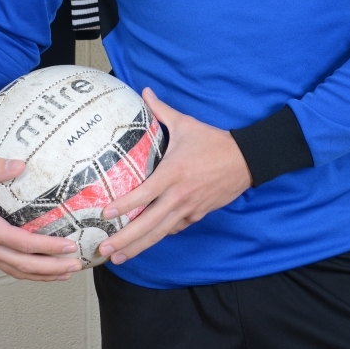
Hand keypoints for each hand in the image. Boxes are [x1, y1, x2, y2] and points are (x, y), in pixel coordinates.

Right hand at [0, 159, 81, 280]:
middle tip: (76, 265)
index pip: (22, 243)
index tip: (68, 246)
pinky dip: (28, 272)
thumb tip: (21, 165)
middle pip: (23, 265)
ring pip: (16, 271)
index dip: (46, 247)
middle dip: (52, 268)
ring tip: (66, 273)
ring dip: (43, 275)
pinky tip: (43, 271)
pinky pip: (9, 267)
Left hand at [98, 87, 251, 264]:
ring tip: (118, 258)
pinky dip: (160, 235)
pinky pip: (175, 228)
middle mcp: (179, 195)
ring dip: (138, 247)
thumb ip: (161, 110)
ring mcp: (189, 208)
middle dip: (124, 239)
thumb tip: (144, 90)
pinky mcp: (198, 214)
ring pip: (160, 233)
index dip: (124, 206)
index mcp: (173, 173)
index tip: (105, 215)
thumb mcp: (186, 123)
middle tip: (103, 249)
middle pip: (148, 223)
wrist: (246, 160)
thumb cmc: (213, 140)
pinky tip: (146, 242)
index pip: (144, 194)